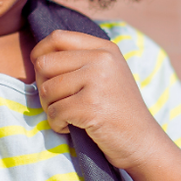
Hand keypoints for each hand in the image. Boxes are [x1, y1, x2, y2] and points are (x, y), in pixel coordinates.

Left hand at [30, 30, 162, 170]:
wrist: (142, 142)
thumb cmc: (118, 111)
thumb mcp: (107, 75)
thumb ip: (80, 60)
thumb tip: (37, 57)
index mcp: (104, 49)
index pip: (57, 38)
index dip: (39, 54)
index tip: (42, 73)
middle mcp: (102, 59)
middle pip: (45, 64)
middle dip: (43, 87)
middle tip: (57, 103)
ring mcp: (97, 82)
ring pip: (46, 89)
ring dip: (50, 108)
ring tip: (68, 117)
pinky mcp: (90, 106)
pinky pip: (54, 112)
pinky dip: (57, 124)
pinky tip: (72, 128)